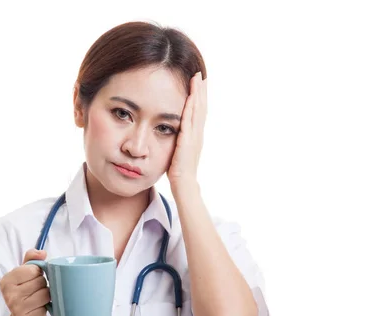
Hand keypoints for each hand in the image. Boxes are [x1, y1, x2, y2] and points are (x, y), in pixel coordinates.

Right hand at [0, 249, 49, 315]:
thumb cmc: (25, 292)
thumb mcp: (25, 272)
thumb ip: (32, 258)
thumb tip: (42, 253)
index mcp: (6, 280)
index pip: (33, 269)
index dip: (38, 273)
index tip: (33, 278)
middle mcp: (8, 294)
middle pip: (40, 282)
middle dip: (43, 285)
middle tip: (36, 291)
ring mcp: (16, 309)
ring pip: (45, 294)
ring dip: (46, 296)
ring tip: (38, 300)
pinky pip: (45, 309)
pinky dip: (45, 309)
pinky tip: (37, 310)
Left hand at [167, 71, 206, 186]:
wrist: (184, 184)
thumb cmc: (179, 171)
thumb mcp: (178, 151)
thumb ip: (178, 140)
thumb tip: (172, 132)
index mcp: (195, 135)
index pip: (198, 112)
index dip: (199, 97)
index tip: (199, 82)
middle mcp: (197, 133)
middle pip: (201, 107)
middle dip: (201, 90)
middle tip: (201, 74)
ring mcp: (194, 136)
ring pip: (198, 110)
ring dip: (198, 94)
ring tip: (197, 78)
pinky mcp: (188, 141)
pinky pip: (190, 121)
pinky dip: (191, 108)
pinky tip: (190, 97)